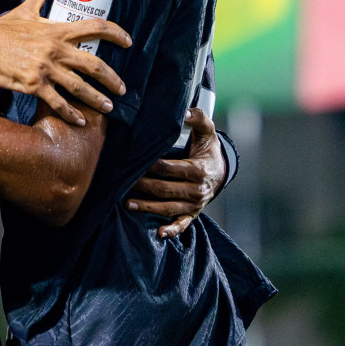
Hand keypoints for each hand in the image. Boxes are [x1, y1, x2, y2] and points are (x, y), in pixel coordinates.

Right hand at [0, 0, 130, 126]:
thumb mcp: (23, 10)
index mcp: (56, 30)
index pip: (94, 27)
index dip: (116, 33)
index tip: (128, 41)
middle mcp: (55, 50)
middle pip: (94, 64)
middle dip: (112, 78)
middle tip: (122, 87)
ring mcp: (46, 69)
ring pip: (80, 87)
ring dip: (97, 99)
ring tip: (108, 107)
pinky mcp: (34, 86)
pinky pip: (58, 103)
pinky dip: (71, 114)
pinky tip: (80, 122)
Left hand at [126, 108, 226, 238]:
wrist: (222, 170)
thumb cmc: (208, 149)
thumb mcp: (207, 132)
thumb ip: (197, 118)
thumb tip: (183, 112)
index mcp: (198, 170)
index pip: (168, 169)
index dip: (150, 165)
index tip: (133, 160)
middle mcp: (196, 190)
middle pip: (164, 189)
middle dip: (142, 186)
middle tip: (122, 181)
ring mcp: (194, 204)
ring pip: (167, 208)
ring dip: (147, 208)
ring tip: (127, 204)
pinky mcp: (192, 213)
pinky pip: (182, 224)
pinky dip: (171, 230)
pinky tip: (159, 233)